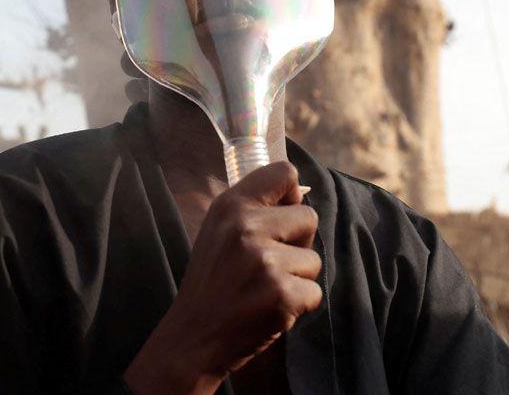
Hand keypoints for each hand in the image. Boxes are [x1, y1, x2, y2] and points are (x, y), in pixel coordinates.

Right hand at [124, 162, 321, 393]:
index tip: (282, 214)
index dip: (291, 195)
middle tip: (270, 264)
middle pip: (308, 217)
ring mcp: (264, 261)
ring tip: (264, 289)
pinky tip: (270, 309)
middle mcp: (246, 227)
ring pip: (313, 260)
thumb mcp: (219, 231)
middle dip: (298, 243)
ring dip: (297, 278)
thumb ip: (252, 210)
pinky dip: (299, 306)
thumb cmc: (212, 282)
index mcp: (230, 206)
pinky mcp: (281, 294)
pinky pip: (314, 292)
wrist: (193, 336)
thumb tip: (300, 194)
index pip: (283, 172)